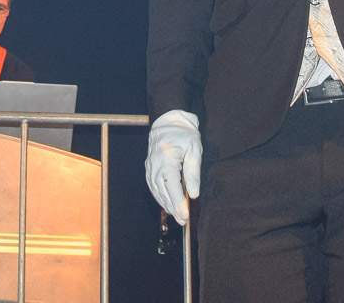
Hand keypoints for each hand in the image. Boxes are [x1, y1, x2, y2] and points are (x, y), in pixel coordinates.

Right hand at [145, 110, 202, 224]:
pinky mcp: (149, 168)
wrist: (168, 122)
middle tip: (183, 221)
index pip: (172, 186)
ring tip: (177, 217)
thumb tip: (194, 193)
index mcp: (166, 159)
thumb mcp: (195, 150)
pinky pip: (153, 186)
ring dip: (166, 205)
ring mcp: (150, 167)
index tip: (184, 215)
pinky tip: (168, 205)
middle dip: (173, 208)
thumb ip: (193, 172)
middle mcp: (155, 165)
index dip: (178, 203)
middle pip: (163, 192)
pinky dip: (160, 197)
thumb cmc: (184, 135)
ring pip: (156, 191)